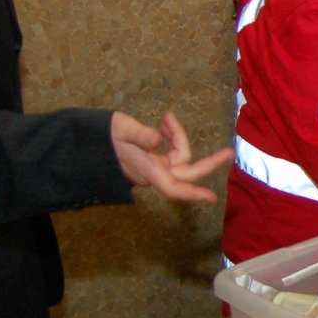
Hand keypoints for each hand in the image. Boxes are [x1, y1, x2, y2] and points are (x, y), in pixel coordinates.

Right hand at [111, 111, 228, 204]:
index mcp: (147, 169)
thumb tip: (158, 141)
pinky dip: (173, 138)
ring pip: (180, 158)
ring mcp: (154, 167)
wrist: (89, 141)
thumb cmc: (104, 135)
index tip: (213, 198)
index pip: (173, 186)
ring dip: (180, 138)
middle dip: (208, 162)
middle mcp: (154, 172)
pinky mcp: (153, 161)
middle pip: (186, 172)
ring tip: (167, 118)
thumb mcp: (120, 129)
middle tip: (228, 152)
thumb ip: (139, 135)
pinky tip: (166, 124)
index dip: (192, 194)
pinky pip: (172, 153)